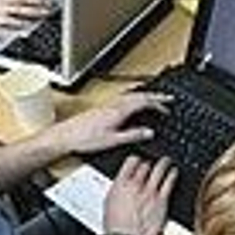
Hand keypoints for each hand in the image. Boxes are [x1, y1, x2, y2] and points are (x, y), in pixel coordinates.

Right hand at [0, 0, 50, 34]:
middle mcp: (3, 0)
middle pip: (23, 0)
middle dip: (38, 3)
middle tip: (49, 6)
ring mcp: (0, 11)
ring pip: (19, 11)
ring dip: (32, 14)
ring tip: (43, 16)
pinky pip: (11, 23)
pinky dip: (21, 25)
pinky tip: (29, 26)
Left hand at [45, 91, 168, 155]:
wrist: (65, 136)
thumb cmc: (85, 139)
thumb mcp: (113, 140)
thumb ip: (133, 135)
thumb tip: (149, 132)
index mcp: (119, 111)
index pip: (144, 102)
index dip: (159, 103)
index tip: (168, 107)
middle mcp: (114, 104)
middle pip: (139, 95)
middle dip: (155, 96)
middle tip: (167, 98)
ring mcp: (107, 104)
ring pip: (131, 94)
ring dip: (144, 95)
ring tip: (154, 98)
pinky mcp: (102, 107)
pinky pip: (123, 97)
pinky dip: (134, 98)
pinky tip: (132, 103)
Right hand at [101, 155, 175, 234]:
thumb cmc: (115, 226)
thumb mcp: (109, 201)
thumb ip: (119, 188)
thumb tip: (124, 183)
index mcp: (120, 184)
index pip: (131, 161)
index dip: (137, 159)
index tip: (139, 160)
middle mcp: (136, 185)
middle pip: (146, 164)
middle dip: (149, 162)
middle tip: (152, 163)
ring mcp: (150, 191)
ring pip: (159, 169)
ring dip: (164, 163)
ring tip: (166, 161)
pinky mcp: (162, 200)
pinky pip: (169, 182)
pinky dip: (173, 174)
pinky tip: (174, 172)